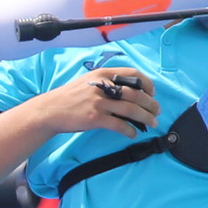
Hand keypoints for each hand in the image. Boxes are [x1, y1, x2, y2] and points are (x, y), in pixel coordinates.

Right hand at [27, 68, 158, 138]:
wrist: (50, 109)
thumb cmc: (70, 96)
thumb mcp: (89, 81)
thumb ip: (107, 83)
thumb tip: (130, 93)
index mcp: (103, 74)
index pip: (133, 74)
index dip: (147, 83)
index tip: (152, 93)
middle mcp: (102, 86)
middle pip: (136, 94)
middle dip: (151, 104)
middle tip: (157, 111)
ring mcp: (98, 102)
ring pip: (131, 110)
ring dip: (145, 117)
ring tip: (153, 123)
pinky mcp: (94, 118)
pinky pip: (119, 125)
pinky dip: (129, 130)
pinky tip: (133, 133)